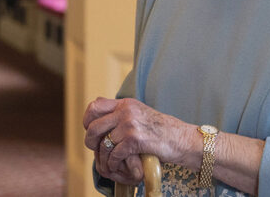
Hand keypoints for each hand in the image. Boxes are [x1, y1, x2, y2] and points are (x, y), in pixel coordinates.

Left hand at [83, 97, 198, 184]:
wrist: (181, 138)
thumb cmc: (162, 130)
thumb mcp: (141, 114)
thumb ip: (123, 114)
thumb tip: (101, 121)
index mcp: (126, 103)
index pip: (95, 105)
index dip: (88, 119)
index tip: (91, 130)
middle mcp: (126, 111)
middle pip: (94, 126)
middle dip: (90, 141)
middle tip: (96, 149)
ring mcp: (130, 124)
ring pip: (102, 143)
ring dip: (103, 157)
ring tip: (108, 162)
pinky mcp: (135, 139)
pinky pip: (114, 154)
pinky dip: (113, 164)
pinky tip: (118, 166)